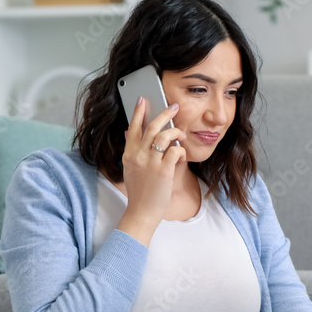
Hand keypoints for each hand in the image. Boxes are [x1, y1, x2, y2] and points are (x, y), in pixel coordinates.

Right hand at [116, 97, 187, 245]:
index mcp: (129, 154)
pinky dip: (181, 150)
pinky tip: (181, 156)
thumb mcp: (130, 169)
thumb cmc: (139, 192)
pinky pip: (175, 151)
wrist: (141, 212)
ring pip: (165, 136)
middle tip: (174, 107)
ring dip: (176, 132)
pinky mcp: (164, 171)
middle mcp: (138, 156)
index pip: (134, 127)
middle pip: (152, 127)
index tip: (143, 99)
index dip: (139, 111)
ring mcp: (151, 163)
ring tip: (181, 134)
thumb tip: (129, 132)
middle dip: (165, 114)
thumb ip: (131, 150)